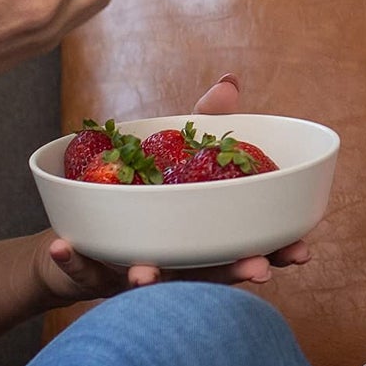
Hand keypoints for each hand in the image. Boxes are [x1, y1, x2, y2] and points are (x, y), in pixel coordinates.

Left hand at [35, 73, 311, 299]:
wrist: (76, 234)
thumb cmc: (142, 198)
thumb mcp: (175, 156)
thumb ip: (205, 126)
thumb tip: (230, 83)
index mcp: (203, 237)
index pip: (250, 249)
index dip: (279, 252)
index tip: (302, 252)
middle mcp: (178, 263)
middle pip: (213, 276)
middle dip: (236, 275)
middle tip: (257, 271)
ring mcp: (136, 271)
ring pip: (152, 283)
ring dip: (150, 280)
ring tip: (144, 274)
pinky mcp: (91, 272)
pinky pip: (81, 267)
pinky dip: (72, 259)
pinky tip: (62, 246)